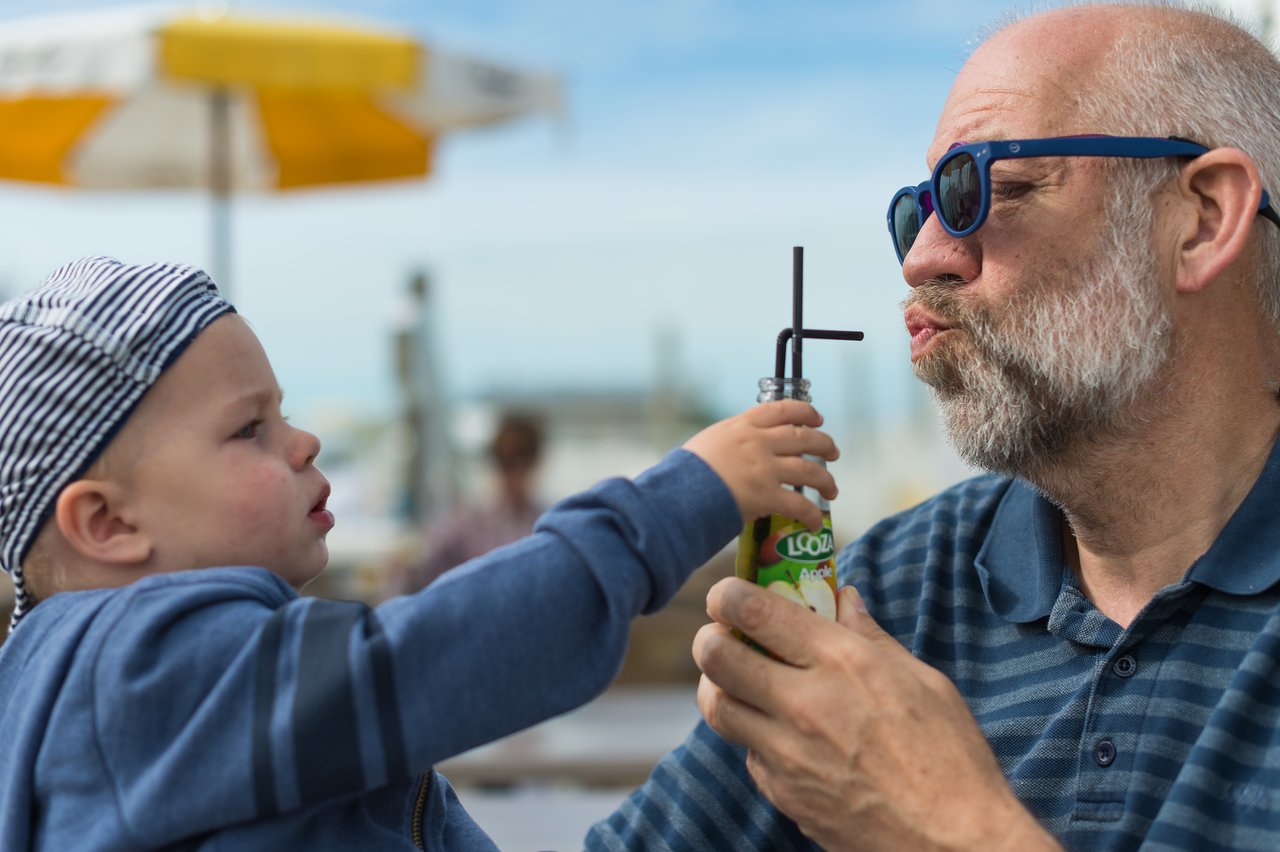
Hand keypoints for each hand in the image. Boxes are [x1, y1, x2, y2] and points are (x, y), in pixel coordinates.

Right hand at [683, 400, 837, 530]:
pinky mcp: (766, 496)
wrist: (678, 492)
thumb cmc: (685, 471)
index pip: (782, 409)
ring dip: (826, 481)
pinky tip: (814, 524)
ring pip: (809, 470)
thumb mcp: (709, 441)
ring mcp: (765, 469)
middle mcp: (759, 443)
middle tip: (832, 452)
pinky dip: (811, 516)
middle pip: (804, 438)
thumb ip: (731, 440)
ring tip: (831, 489)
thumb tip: (739, 447)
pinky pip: (799, 505)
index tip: (816, 418)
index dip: (806, 412)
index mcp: (743, 426)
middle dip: (824, 444)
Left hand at [692, 579, 1059, 851]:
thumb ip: (871, 636)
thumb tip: (844, 598)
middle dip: (709, 639)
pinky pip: (747, 753)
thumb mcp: (922, 681)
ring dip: (718, 687)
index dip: (726, 596)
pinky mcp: (782, 793)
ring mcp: (787, 753)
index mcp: (842, 663)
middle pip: (716, 658)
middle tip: (721, 637)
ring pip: (717, 707)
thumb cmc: (951, 758)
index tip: (724, 595)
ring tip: (738, 681)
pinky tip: (779, 733)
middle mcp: (805, 704)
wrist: (952, 844)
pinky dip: (752, 736)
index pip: (756, 613)